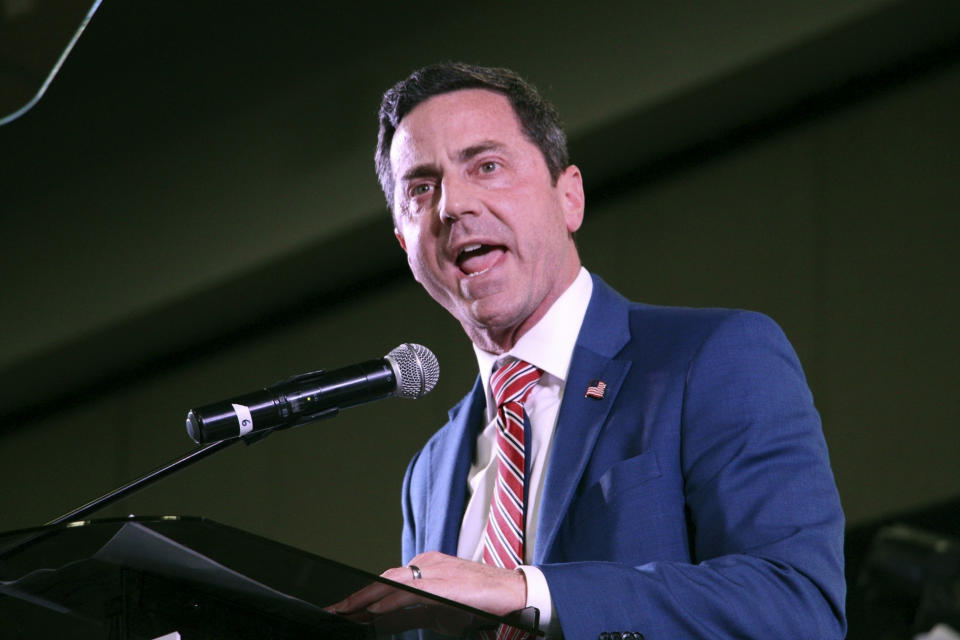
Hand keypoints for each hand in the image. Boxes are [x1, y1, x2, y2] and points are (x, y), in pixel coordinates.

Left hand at [327, 551, 526, 618]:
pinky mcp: (444, 584)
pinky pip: (411, 592)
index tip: (344, 609)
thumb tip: (381, 621)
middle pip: (385, 579)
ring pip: (392, 582)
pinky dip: (390, 601)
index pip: (388, 581)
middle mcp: (427, 563)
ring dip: (365, 598)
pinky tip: (374, 611)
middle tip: (335, 611)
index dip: (363, 596)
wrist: (514, 592)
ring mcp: (435, 571)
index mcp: (426, 566)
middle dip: (357, 596)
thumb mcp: (438, 610)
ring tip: (345, 611)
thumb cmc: (480, 601)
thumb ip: (409, 614)